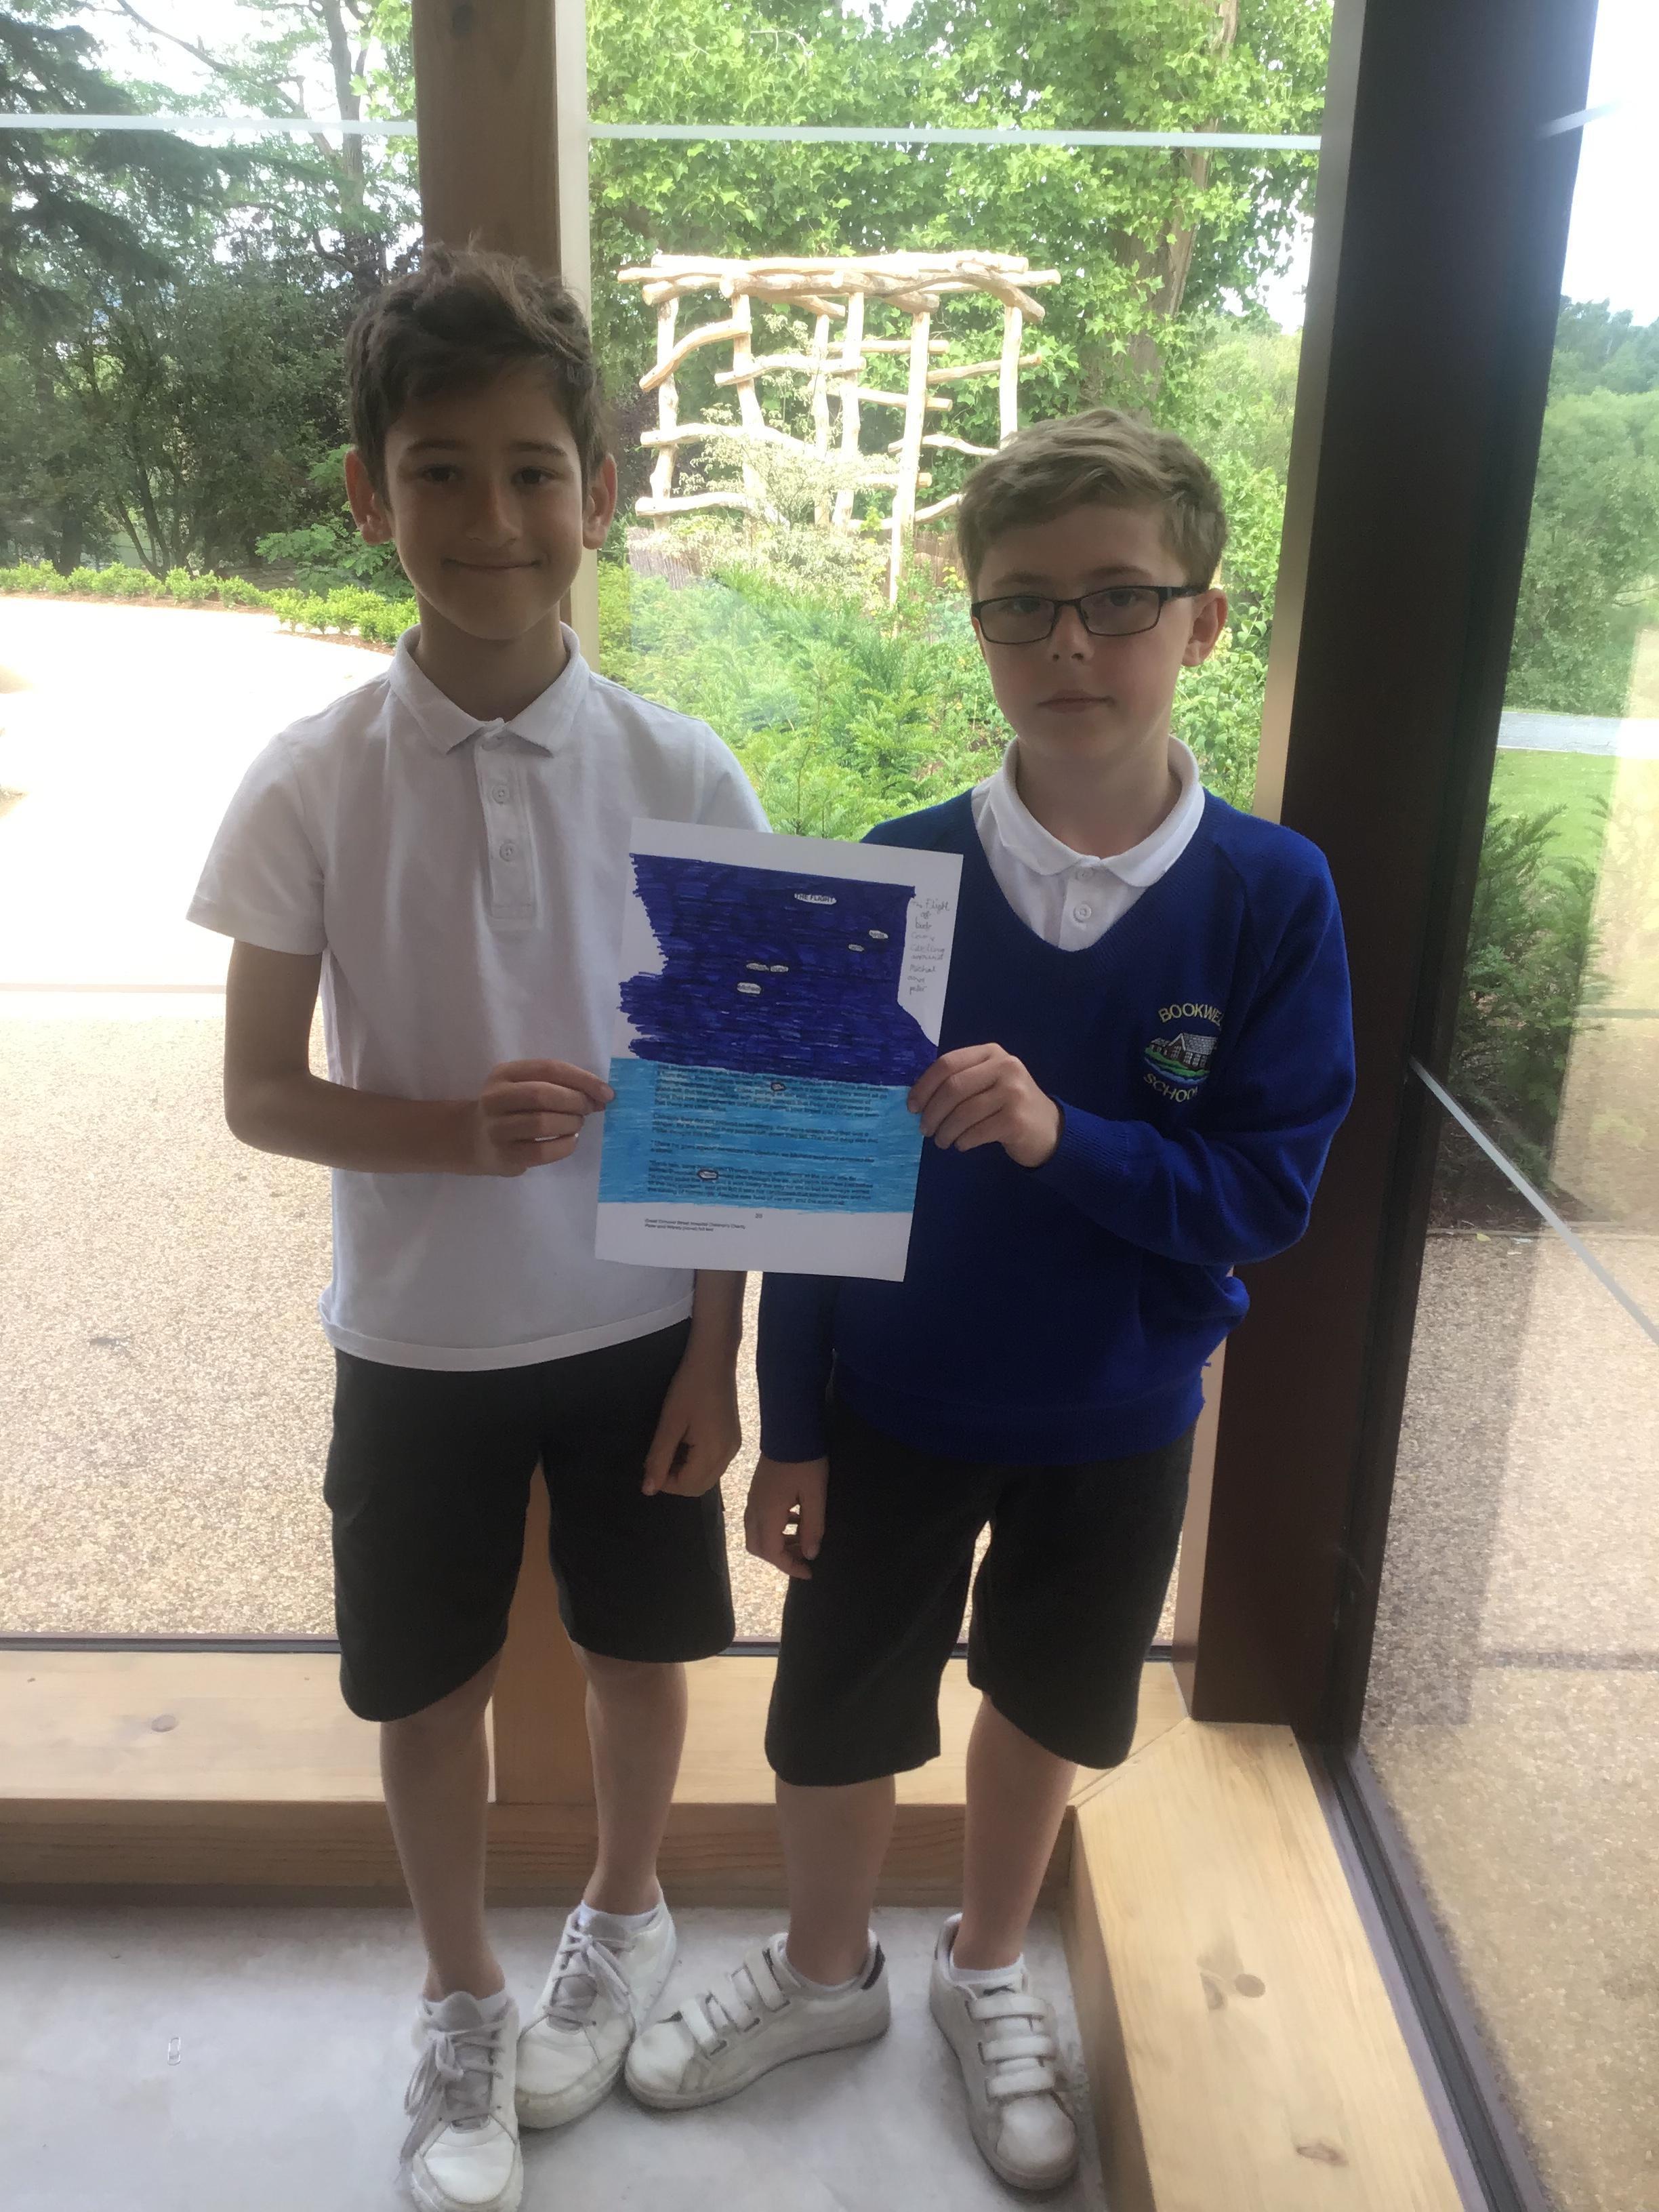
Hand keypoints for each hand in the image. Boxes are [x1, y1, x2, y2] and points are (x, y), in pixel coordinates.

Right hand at [463, 1059, 612, 1176]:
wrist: (472, 1139)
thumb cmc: (511, 1109)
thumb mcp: (524, 1087)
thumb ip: (558, 1085)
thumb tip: (601, 1096)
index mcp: (504, 1073)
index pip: (549, 1069)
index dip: (582, 1079)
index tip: (606, 1093)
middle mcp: (495, 1098)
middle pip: (543, 1095)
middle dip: (575, 1101)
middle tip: (589, 1110)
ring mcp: (496, 1128)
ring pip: (541, 1123)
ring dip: (570, 1124)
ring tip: (576, 1125)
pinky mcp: (503, 1155)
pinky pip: (541, 1152)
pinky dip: (564, 1146)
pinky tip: (570, 1141)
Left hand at [642, 1345, 742, 1497]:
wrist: (714, 1358)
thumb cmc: (689, 1387)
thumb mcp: (669, 1423)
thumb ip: (658, 1458)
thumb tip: (648, 1489)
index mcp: (714, 1453)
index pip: (688, 1486)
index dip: (665, 1482)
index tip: (651, 1463)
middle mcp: (729, 1455)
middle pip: (700, 1486)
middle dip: (677, 1479)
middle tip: (660, 1457)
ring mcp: (734, 1446)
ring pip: (708, 1475)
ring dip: (687, 1471)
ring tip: (672, 1447)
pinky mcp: (733, 1437)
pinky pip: (715, 1462)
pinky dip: (698, 1461)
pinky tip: (687, 1441)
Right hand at [744, 1455, 828, 1579]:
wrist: (790, 1429)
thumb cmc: (805, 1462)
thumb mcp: (816, 1495)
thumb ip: (813, 1527)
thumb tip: (810, 1555)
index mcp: (767, 1513)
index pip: (772, 1552)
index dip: (790, 1566)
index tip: (809, 1572)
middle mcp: (754, 1509)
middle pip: (758, 1547)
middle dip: (780, 1558)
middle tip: (803, 1559)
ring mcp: (753, 1499)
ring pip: (757, 1533)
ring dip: (777, 1543)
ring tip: (803, 1540)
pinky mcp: (757, 1490)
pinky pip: (759, 1519)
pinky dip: (775, 1528)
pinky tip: (795, 1520)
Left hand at [909, 1044, 1061, 1168]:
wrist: (1048, 1129)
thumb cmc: (1008, 1105)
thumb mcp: (987, 1082)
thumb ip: (960, 1080)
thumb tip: (918, 1099)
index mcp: (991, 1053)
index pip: (947, 1064)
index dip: (924, 1086)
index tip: (912, 1107)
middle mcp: (1005, 1067)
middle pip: (953, 1088)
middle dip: (932, 1112)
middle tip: (924, 1130)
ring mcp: (1013, 1093)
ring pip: (963, 1113)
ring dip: (945, 1131)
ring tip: (942, 1141)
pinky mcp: (1016, 1120)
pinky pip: (976, 1132)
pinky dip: (962, 1141)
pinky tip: (962, 1144)